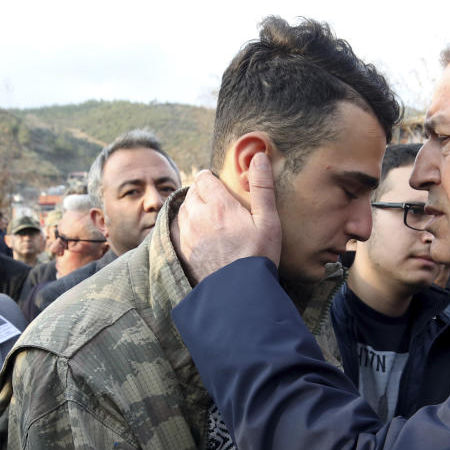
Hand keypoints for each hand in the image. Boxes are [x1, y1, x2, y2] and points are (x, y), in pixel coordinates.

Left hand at [176, 153, 281, 282]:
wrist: (238, 293)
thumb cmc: (258, 256)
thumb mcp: (268, 221)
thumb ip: (262, 187)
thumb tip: (259, 156)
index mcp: (218, 205)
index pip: (205, 177)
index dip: (213, 178)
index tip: (223, 186)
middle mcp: (198, 216)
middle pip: (192, 191)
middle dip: (203, 192)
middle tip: (219, 201)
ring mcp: (188, 234)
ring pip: (184, 209)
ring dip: (194, 208)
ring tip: (210, 217)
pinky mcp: (184, 250)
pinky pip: (180, 228)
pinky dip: (188, 226)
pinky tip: (202, 235)